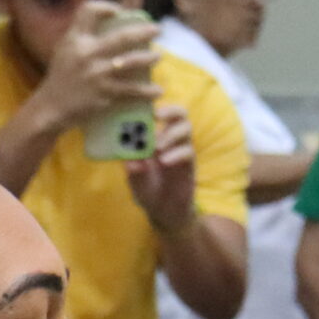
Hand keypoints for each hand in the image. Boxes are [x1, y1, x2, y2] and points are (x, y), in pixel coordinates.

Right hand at [29, 0, 161, 134]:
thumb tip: (110, 26)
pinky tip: (157, 91)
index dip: (106, 7)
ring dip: (148, 58)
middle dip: (144, 32)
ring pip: (131, 62)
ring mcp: (97, 75)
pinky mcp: (104, 95)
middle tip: (157, 30)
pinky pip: (131, 91)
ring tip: (158, 57)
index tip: (119, 12)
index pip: (89, 11)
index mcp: (75, 39)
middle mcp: (86, 54)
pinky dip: (146, 91)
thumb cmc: (62, 77)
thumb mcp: (65, 49)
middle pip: (121, 37)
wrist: (51, 108)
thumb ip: (83, 36)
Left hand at [125, 105, 196, 232]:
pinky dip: (176, 153)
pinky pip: (188, 152)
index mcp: (154, 138)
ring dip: (171, 134)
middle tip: (156, 116)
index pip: (159, 114)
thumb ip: (132, 170)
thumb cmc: (147, 191)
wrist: (164, 213)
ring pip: (186, 129)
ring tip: (158, 147)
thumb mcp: (134, 181)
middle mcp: (170, 140)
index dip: (154, 106)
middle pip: (179, 114)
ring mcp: (181, 151)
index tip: (143, 105)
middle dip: (170, 111)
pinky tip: (164, 161)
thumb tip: (129, 160)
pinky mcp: (189, 165)